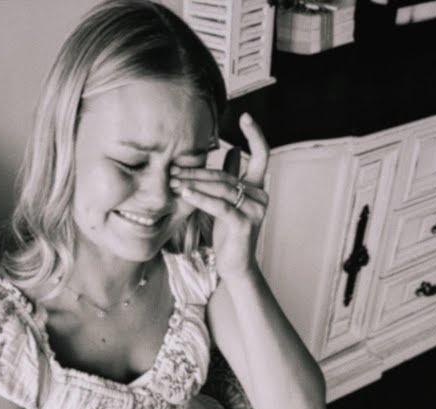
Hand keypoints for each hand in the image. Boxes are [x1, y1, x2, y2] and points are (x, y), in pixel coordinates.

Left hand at [169, 113, 270, 281]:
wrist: (235, 266)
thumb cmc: (230, 233)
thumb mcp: (228, 201)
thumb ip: (231, 176)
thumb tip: (233, 150)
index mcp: (258, 188)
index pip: (262, 155)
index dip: (256, 135)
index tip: (246, 116)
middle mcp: (260, 197)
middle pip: (226, 175)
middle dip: (197, 170)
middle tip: (173, 167)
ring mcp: (255, 210)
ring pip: (221, 188)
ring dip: (194, 183)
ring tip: (173, 180)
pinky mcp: (244, 224)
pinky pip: (219, 205)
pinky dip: (200, 198)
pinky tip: (184, 193)